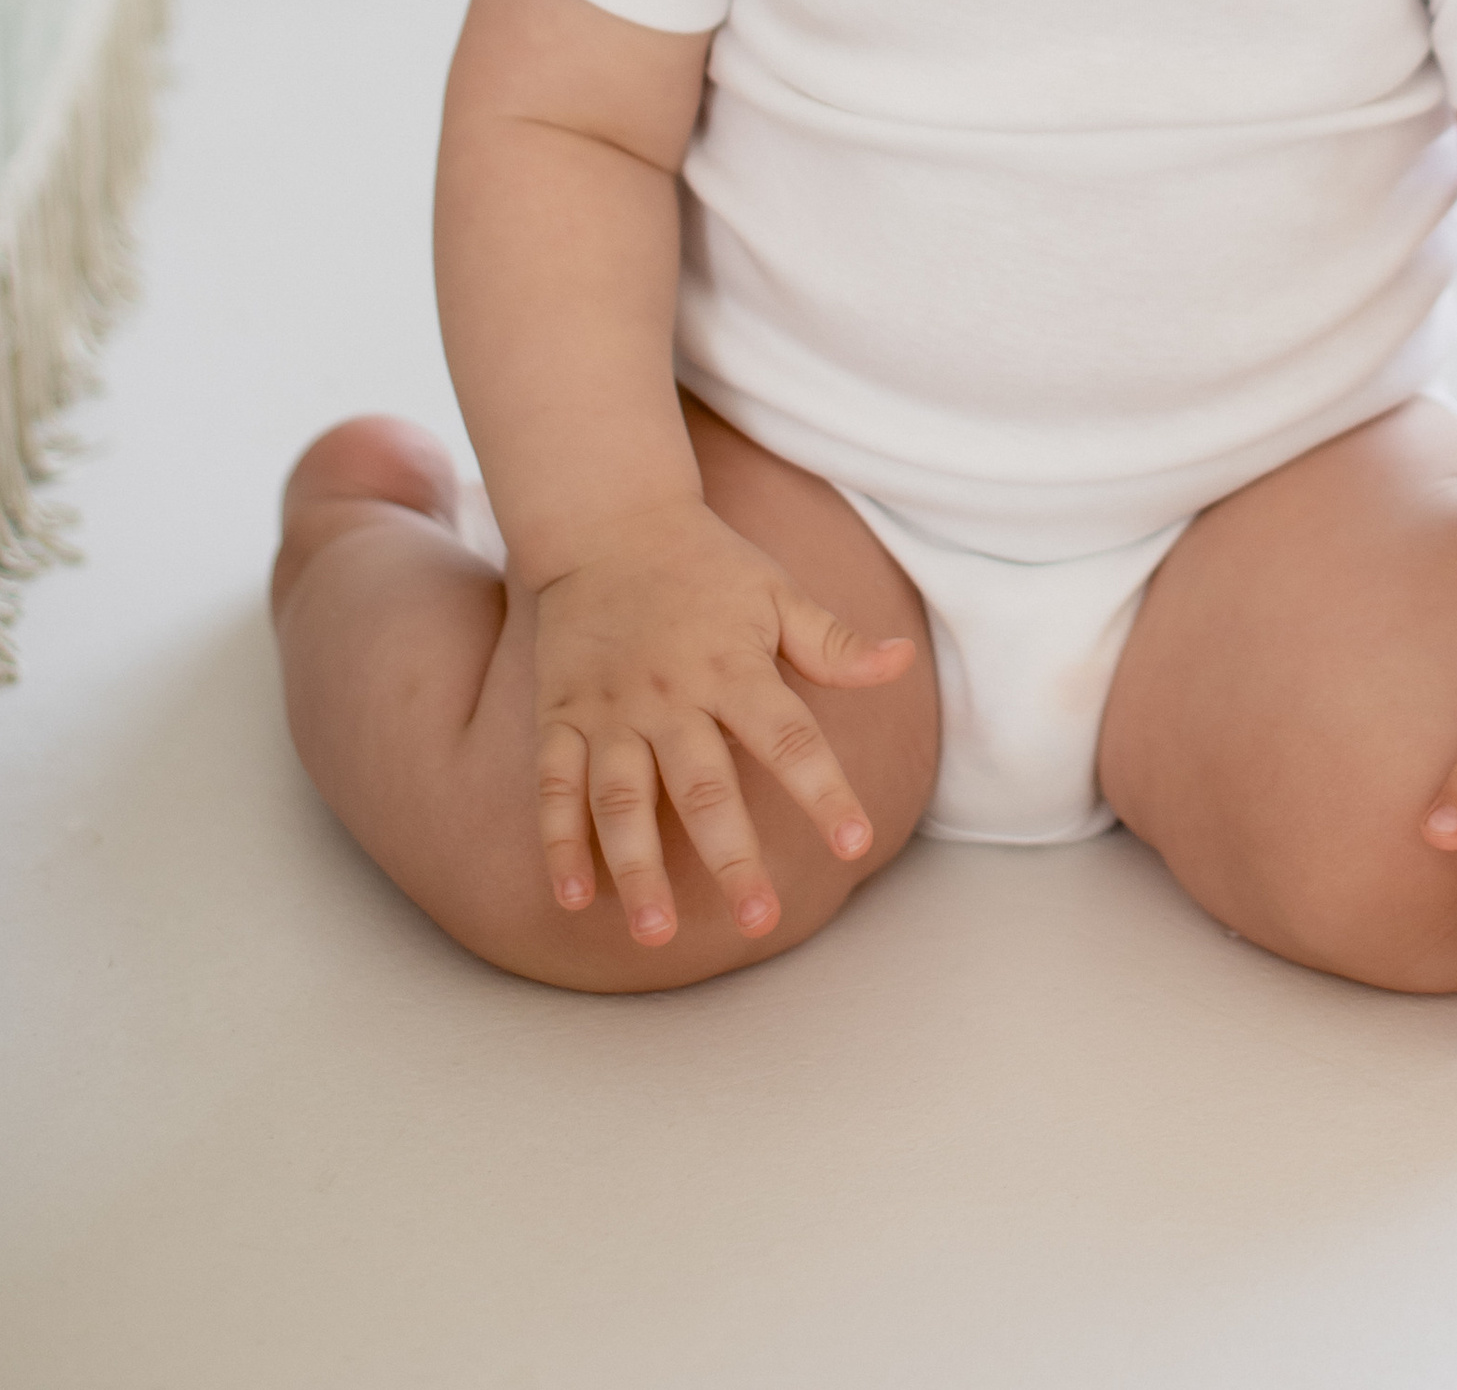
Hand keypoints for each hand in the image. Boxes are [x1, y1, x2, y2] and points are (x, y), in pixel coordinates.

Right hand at [532, 498, 913, 946]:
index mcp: (733, 667)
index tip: (856, 845)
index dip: (824, 791)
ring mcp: (610, 711)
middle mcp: (671, 696)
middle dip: (732, 856)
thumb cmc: (706, 565)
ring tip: (657, 934)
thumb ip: (833, 640)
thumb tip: (902, 661)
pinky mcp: (560, 718)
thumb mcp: (776, 592)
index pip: (790, 738)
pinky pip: (555, 787)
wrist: (608, 523)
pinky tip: (574, 899)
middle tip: (759, 920)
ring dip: (637, 868)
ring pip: (622, 799)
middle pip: (703, 785)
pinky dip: (559, 843)